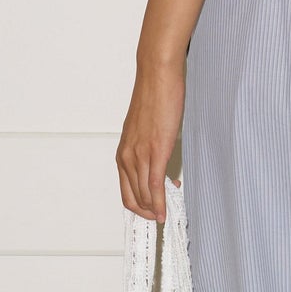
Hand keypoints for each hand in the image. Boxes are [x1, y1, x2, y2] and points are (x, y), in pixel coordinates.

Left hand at [116, 60, 184, 220]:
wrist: (157, 76)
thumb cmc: (155, 98)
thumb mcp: (146, 130)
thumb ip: (148, 149)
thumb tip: (159, 163)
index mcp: (123, 153)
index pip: (126, 191)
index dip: (139, 206)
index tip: (154, 209)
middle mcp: (126, 157)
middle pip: (133, 197)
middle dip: (147, 212)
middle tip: (163, 215)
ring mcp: (140, 155)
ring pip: (143, 194)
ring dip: (155, 209)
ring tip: (167, 214)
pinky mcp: (155, 151)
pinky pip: (154, 184)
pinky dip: (159, 202)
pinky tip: (166, 210)